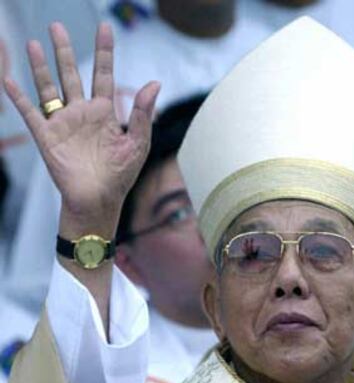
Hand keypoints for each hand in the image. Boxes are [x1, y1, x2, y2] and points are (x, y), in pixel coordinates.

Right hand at [4, 22, 159, 236]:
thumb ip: (144, 114)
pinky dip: (19, 97)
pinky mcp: (47, 137)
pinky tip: (9, 80)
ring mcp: (63, 124)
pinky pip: (30, 113)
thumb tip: (155, 83)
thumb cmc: (120, 176)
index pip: (103, 75)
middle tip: (57, 26)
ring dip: (41, 67)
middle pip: (71, 74)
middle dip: (64, 51)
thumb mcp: (138, 145)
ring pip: (49, 89)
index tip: (105, 28)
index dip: (104, 52)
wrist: (98, 201)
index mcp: (105, 113)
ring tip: (35, 44)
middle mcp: (82, 113)